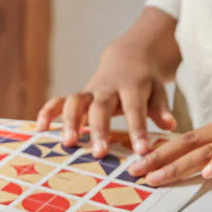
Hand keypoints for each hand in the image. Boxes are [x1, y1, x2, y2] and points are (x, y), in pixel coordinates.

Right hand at [34, 43, 176, 157]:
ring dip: (70, 121)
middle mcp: (107, 88)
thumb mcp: (158, 90)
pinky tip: (41, 129)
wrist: (128, 57)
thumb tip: (170, 125)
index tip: (141, 151)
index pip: (135, 108)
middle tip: (100, 154)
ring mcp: (89, 91)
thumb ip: (161, 108)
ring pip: (75, 101)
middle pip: (101, 107)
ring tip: (69, 143)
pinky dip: (48, 112)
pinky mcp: (77, 95)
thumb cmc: (145, 82)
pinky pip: (59, 101)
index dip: (138, 129)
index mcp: (132, 86)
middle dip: (99, 130)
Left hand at [127, 105, 211, 184]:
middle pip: (188, 144)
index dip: (161, 151)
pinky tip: (207, 172)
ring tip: (157, 178)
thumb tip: (209, 167)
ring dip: (178, 165)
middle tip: (133, 172)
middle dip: (158, 159)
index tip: (138, 161)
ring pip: (206, 151)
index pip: (187, 140)